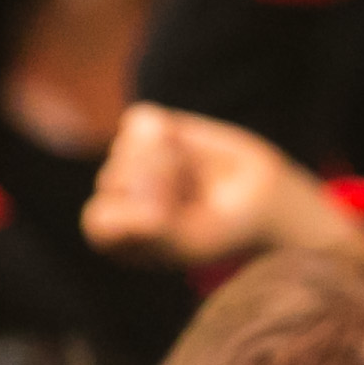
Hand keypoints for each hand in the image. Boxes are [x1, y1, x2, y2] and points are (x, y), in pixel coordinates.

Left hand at [83, 105, 363, 266]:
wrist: (263, 203)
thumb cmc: (222, 232)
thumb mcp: (184, 243)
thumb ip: (144, 222)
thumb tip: (123, 185)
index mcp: (113, 235)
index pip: (100, 219)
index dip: (140, 218)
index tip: (176, 224)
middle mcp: (115, 195)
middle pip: (113, 179)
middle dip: (161, 188)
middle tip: (194, 202)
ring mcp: (128, 159)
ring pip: (127, 149)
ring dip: (169, 164)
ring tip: (193, 181)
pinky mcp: (146, 128)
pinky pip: (140, 121)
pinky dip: (169, 136)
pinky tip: (187, 154)